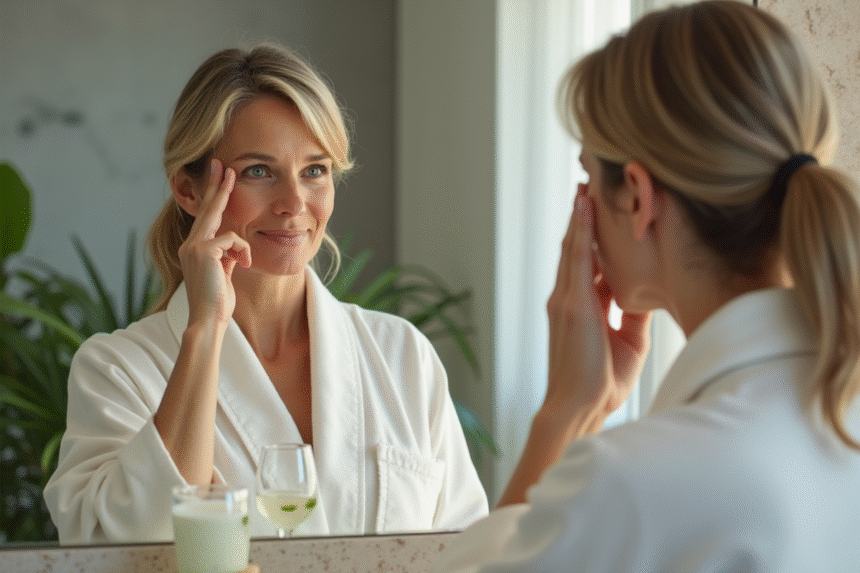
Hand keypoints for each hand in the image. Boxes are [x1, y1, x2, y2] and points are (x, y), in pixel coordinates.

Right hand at [177, 159, 251, 327]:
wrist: (209, 319)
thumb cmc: (218, 301)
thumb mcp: (225, 272)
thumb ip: (227, 255)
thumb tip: (235, 245)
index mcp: (194, 248)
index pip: (206, 217)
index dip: (214, 196)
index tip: (220, 176)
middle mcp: (190, 244)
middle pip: (208, 209)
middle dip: (218, 186)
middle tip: (223, 165)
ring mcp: (194, 246)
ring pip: (223, 224)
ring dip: (241, 247)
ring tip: (242, 265)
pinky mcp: (203, 251)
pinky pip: (233, 239)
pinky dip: (243, 253)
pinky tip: (242, 267)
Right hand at [544, 183, 650, 432]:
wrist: (581, 408)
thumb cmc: (603, 381)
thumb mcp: (629, 340)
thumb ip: (633, 313)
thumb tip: (648, 292)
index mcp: (584, 306)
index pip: (589, 261)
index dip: (594, 236)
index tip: (602, 210)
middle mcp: (570, 297)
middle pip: (577, 248)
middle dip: (583, 217)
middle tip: (589, 184)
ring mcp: (566, 299)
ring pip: (573, 247)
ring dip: (580, 216)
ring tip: (586, 186)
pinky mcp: (572, 305)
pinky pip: (576, 259)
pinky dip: (580, 232)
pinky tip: (584, 208)